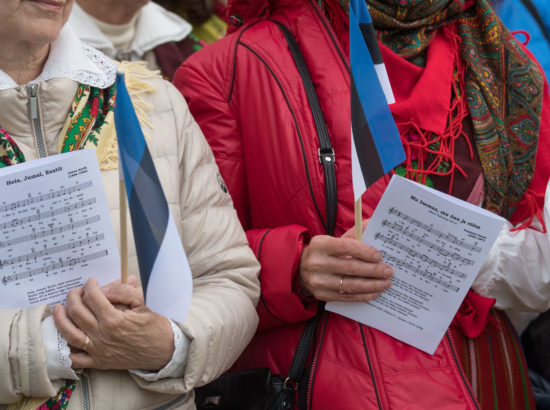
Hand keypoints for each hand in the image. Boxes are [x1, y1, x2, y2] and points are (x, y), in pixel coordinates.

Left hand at [53, 277, 174, 370]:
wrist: (164, 350)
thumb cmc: (156, 325)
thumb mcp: (145, 302)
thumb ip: (124, 292)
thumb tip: (105, 289)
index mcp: (114, 319)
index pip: (93, 297)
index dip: (90, 285)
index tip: (92, 282)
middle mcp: (102, 335)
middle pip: (77, 312)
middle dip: (73, 297)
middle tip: (77, 291)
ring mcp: (98, 350)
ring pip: (69, 333)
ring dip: (60, 319)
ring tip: (59, 308)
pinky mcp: (99, 362)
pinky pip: (75, 359)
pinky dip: (66, 349)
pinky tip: (64, 336)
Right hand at [299, 219, 392, 301]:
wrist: (299, 269)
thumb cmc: (322, 252)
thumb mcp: (331, 240)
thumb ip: (352, 235)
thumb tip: (372, 225)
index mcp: (320, 245)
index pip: (347, 247)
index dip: (365, 252)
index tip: (379, 256)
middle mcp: (317, 263)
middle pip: (351, 268)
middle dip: (373, 270)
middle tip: (388, 271)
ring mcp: (318, 281)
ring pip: (351, 285)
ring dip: (372, 285)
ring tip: (386, 283)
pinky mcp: (322, 295)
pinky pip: (347, 297)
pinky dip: (364, 295)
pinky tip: (375, 292)